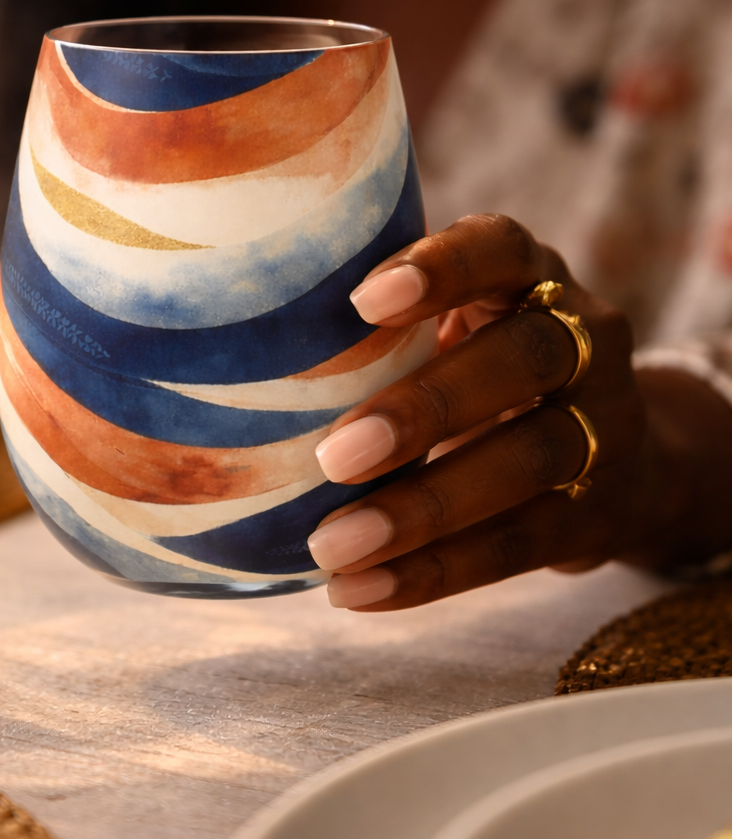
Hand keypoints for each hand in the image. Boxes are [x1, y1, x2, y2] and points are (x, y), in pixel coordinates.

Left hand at [307, 214, 731, 610]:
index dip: (442, 268)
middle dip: (427, 406)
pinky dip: (436, 572)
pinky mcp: (599, 512)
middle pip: (523, 357)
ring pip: (528, 459)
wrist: (620, 457)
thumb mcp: (455, 327)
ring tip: (333, 546)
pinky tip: (361, 590)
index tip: (362, 300)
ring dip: (424, 509)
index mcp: (530, 276)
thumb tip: (218, 343)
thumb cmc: (481, 370)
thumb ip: (380, 329)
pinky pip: (522, 545)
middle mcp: (584, 338)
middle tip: (333, 456)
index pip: (499, 248)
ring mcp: (606, 425)